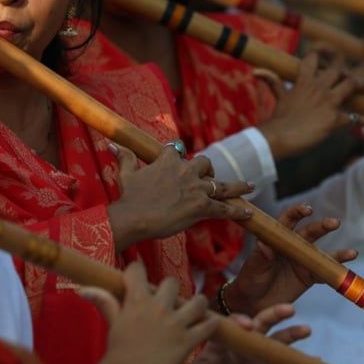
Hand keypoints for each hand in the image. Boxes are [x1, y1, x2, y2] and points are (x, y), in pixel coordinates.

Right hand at [77, 263, 218, 363]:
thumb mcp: (112, 322)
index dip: (138, 271)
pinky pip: (208, 325)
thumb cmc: (116, 351)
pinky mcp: (188, 341)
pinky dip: (211, 324)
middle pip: (172, 282)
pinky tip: (208, 326)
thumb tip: (82, 289)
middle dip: (172, 290)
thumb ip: (103, 301)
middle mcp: (158, 307)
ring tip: (195, 311)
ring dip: (198, 304)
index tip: (139, 278)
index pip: (138, 270)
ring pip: (198, 301)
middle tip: (170, 302)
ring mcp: (175, 323)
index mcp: (136, 300)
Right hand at [107, 145, 252, 250]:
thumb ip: (124, 158)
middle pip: (205, 164)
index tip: (179, 157)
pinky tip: (249, 212)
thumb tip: (112, 146)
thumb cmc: (128, 197)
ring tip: (251, 186)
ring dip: (238, 186)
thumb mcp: (126, 174)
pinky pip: (225, 207)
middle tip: (207, 180)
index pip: (177, 150)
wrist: (133, 217)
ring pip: (223, 184)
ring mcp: (196, 189)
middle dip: (208, 171)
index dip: (179, 155)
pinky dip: (238, 210)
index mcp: (167, 161)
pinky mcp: (202, 207)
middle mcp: (185, 171)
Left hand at [149, 303, 310, 363]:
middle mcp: (242, 344)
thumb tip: (242, 339)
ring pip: (275, 345)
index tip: (248, 325)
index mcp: (226, 337)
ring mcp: (253, 361)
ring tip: (306, 330)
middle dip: (275, 316)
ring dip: (290, 337)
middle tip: (289, 309)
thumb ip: (226, 354)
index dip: (245, 321)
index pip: (239, 322)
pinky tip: (313, 359)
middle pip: (262, 326)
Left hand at [223, 204, 357, 315]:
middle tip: (334, 223)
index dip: (297, 213)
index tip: (307, 210)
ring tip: (352, 253)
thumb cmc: (250, 279)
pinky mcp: (309, 277)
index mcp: (277, 239)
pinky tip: (348, 271)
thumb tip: (264, 245)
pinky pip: (325, 273)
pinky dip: (337, 272)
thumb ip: (260, 256)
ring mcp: (303, 261)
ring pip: (322, 253)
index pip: (288, 221)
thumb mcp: (252, 268)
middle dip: (322, 227)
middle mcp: (293, 246)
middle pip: (310, 233)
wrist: (252, 302)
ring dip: (337, 253)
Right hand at [256, 51, 363, 159]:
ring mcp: (329, 102)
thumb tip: (256, 70)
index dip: (320, 54)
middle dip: (346, 68)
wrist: (278, 137)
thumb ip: (272, 81)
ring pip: (351, 85)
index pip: (314, 59)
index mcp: (304, 81)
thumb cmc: (277, 119)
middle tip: (351, 71)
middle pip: (338, 69)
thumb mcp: (277, 98)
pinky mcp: (335, 119)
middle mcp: (319, 88)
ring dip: (363, 84)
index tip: (323, 52)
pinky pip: (356, 118)